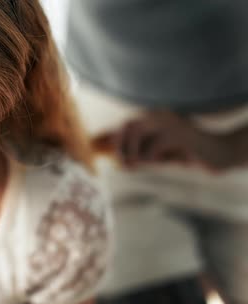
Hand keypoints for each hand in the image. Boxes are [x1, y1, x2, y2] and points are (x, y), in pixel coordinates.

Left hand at [96, 111, 233, 171]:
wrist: (216, 153)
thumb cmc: (182, 153)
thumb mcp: (155, 152)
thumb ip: (135, 151)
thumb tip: (112, 156)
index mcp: (152, 117)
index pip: (125, 124)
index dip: (112, 140)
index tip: (110, 158)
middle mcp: (159, 115)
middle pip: (128, 126)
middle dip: (120, 147)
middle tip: (124, 165)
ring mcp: (170, 123)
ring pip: (138, 131)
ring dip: (132, 152)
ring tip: (136, 165)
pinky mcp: (180, 134)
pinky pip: (155, 144)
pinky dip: (151, 156)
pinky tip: (158, 162)